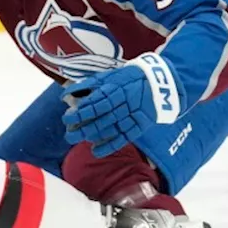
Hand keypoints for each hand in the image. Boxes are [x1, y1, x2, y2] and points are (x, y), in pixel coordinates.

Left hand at [63, 53, 183, 157]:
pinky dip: (109, 146)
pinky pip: (123, 138)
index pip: (94, 103)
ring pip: (108, 128)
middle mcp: (122, 103)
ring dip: (91, 136)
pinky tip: (95, 152)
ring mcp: (131, 115)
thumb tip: (66, 94)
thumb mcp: (109, 76)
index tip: (66, 118)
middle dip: (81, 126)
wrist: (160, 83)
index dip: (79, 112)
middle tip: (68, 134)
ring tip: (75, 140)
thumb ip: (88, 85)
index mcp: (114, 89)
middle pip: (99, 117)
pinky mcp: (139, 126)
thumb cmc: (128, 78)